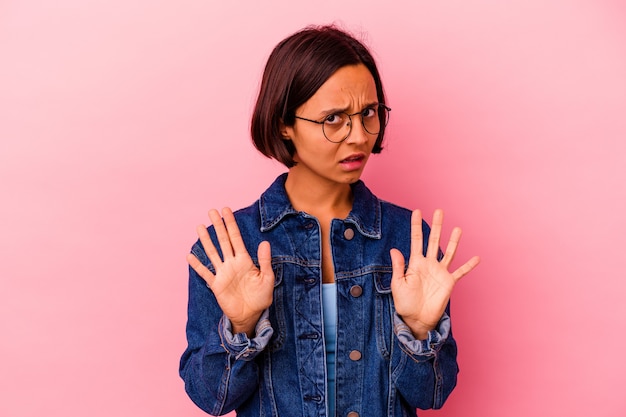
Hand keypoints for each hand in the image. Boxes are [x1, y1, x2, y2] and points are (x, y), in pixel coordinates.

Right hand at [187, 207, 274, 336]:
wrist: (251, 315)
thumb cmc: (261, 297)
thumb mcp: (267, 278)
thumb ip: (265, 261)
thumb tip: (264, 242)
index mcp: (244, 260)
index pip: (236, 238)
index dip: (231, 224)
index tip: (226, 210)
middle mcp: (232, 263)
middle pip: (223, 241)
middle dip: (218, 226)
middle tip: (212, 211)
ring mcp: (223, 273)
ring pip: (212, 253)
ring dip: (206, 240)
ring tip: (200, 227)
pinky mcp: (216, 285)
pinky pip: (205, 273)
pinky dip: (197, 265)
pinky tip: (189, 256)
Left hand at [390, 209, 479, 339]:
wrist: (416, 319)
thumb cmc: (404, 303)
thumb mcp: (398, 284)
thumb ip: (399, 267)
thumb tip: (394, 249)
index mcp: (415, 263)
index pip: (416, 240)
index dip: (416, 226)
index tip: (417, 211)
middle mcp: (429, 264)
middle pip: (433, 241)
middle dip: (436, 226)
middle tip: (439, 211)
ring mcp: (440, 272)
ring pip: (448, 252)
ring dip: (453, 241)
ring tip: (457, 228)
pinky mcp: (449, 282)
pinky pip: (460, 272)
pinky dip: (469, 266)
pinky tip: (476, 258)